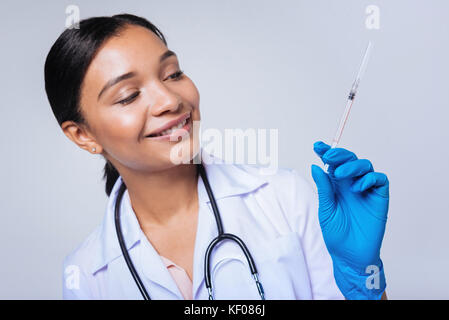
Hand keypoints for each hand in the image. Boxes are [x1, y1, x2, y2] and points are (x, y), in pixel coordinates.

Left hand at [311, 141, 388, 298]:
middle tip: (329, 156)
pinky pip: (379, 179)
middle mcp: (351, 184)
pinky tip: (357, 187)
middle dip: (339, 154)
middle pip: (349, 160)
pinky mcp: (379, 197)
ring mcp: (366, 190)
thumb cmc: (337, 235)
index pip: (332, 164)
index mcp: (336, 186)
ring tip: (340, 175)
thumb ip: (324, 188)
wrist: (350, 255)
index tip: (317, 146)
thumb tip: (316, 166)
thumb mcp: (326, 209)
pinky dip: (368, 178)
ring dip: (352, 166)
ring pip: (364, 165)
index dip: (326, 152)